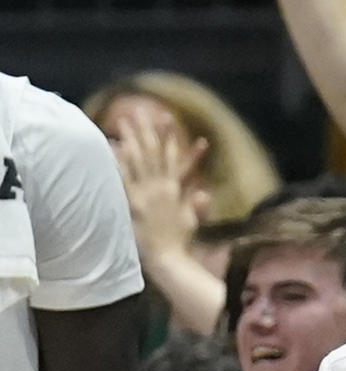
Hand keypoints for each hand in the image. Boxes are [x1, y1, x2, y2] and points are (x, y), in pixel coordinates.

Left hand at [114, 114, 208, 271]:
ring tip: (122, 120)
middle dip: (146, 129)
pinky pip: (124, 177)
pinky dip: (118, 162)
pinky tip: (112, 148)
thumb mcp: (191, 221)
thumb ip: (196, 204)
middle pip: (152, 151)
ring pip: (138, 159)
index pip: (172, 156)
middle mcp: (160, 186)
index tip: (165, 118)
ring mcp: (146, 193)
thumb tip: (205, 193)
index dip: (169, 136)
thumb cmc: (180, 241)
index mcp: (174, 189)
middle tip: (139, 109)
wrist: (169, 257)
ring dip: (130, 137)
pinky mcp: (133, 203)